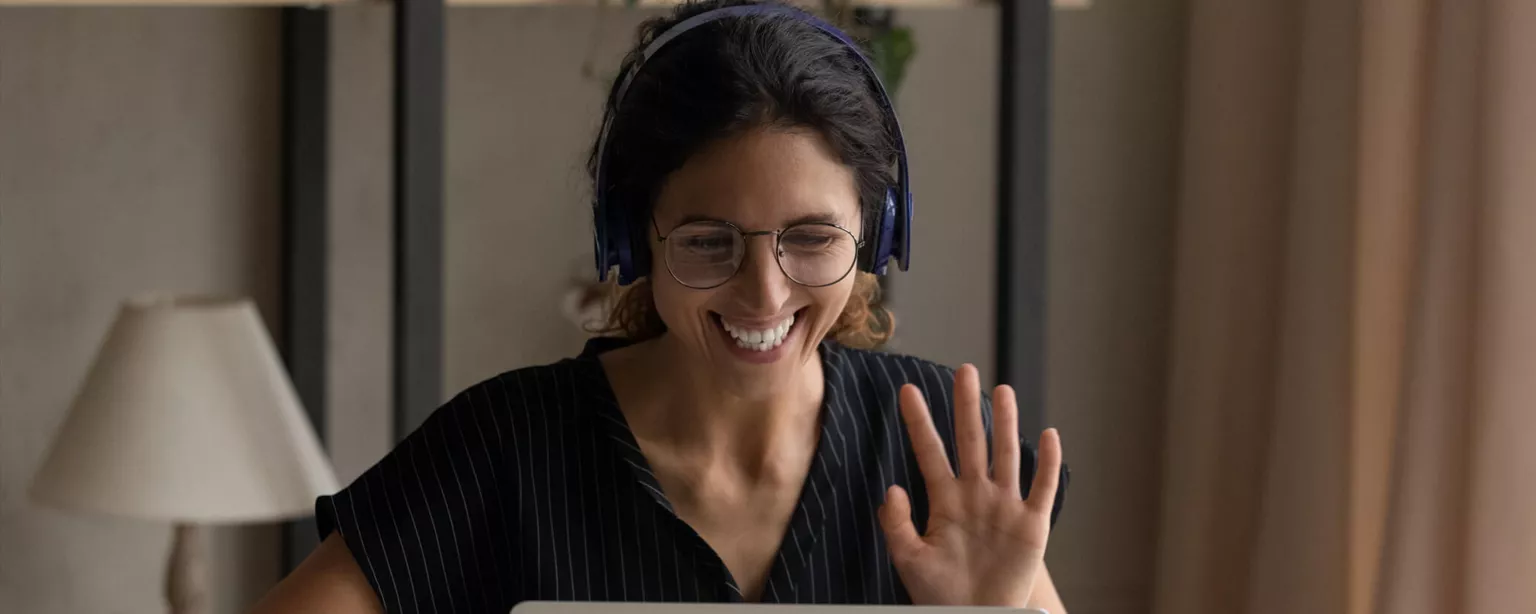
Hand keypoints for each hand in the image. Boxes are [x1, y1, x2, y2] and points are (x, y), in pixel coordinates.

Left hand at [878, 364, 1063, 606]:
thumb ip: (896, 523)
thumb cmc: (940, 593)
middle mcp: (976, 495)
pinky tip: (1048, 436)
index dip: (918, 422)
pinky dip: (1047, 463)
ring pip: (1006, 455)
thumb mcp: (908, 558)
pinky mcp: (1031, 524)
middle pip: (971, 441)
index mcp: (944, 500)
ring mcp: (1005, 506)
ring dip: (1006, 423)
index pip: (929, 451)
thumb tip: (892, 487)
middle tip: (964, 371)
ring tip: (1003, 390)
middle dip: (967, 406)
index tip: (907, 391)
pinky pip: (1042, 487)